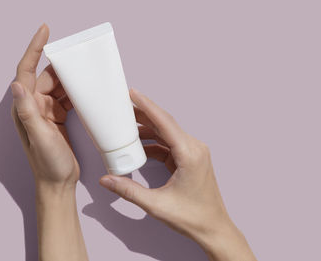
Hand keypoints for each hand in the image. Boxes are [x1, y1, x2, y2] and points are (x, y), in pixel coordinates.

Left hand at [11, 24, 78, 188]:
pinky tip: (86, 90)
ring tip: (86, 72)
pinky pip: (66, 98)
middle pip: (46, 76)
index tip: (45, 30)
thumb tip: (17, 84)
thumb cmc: (49, 164)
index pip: (26, 71)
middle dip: (62, 65)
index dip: (34, 49)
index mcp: (25, 108)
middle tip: (80, 57)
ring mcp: (45, 112)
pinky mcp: (57, 118)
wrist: (59, 183)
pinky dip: (75, 92)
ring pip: (57, 86)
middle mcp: (33, 106)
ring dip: (70, 79)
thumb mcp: (40, 138)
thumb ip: (29, 112)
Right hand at [99, 88, 255, 260]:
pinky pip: (169, 145)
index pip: (165, 122)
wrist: (213, 228)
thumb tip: (107, 179)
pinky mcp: (190, 160)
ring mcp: (194, 153)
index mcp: (190, 154)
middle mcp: (194, 149)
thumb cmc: (192, 217)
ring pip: (167, 134)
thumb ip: (129, 191)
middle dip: (143, 114)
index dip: (147, 106)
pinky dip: (153, 144)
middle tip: (123, 106)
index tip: (132, 93)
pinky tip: (138, 145)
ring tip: (126, 125)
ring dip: (147, 129)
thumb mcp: (156, 205)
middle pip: (165, 124)